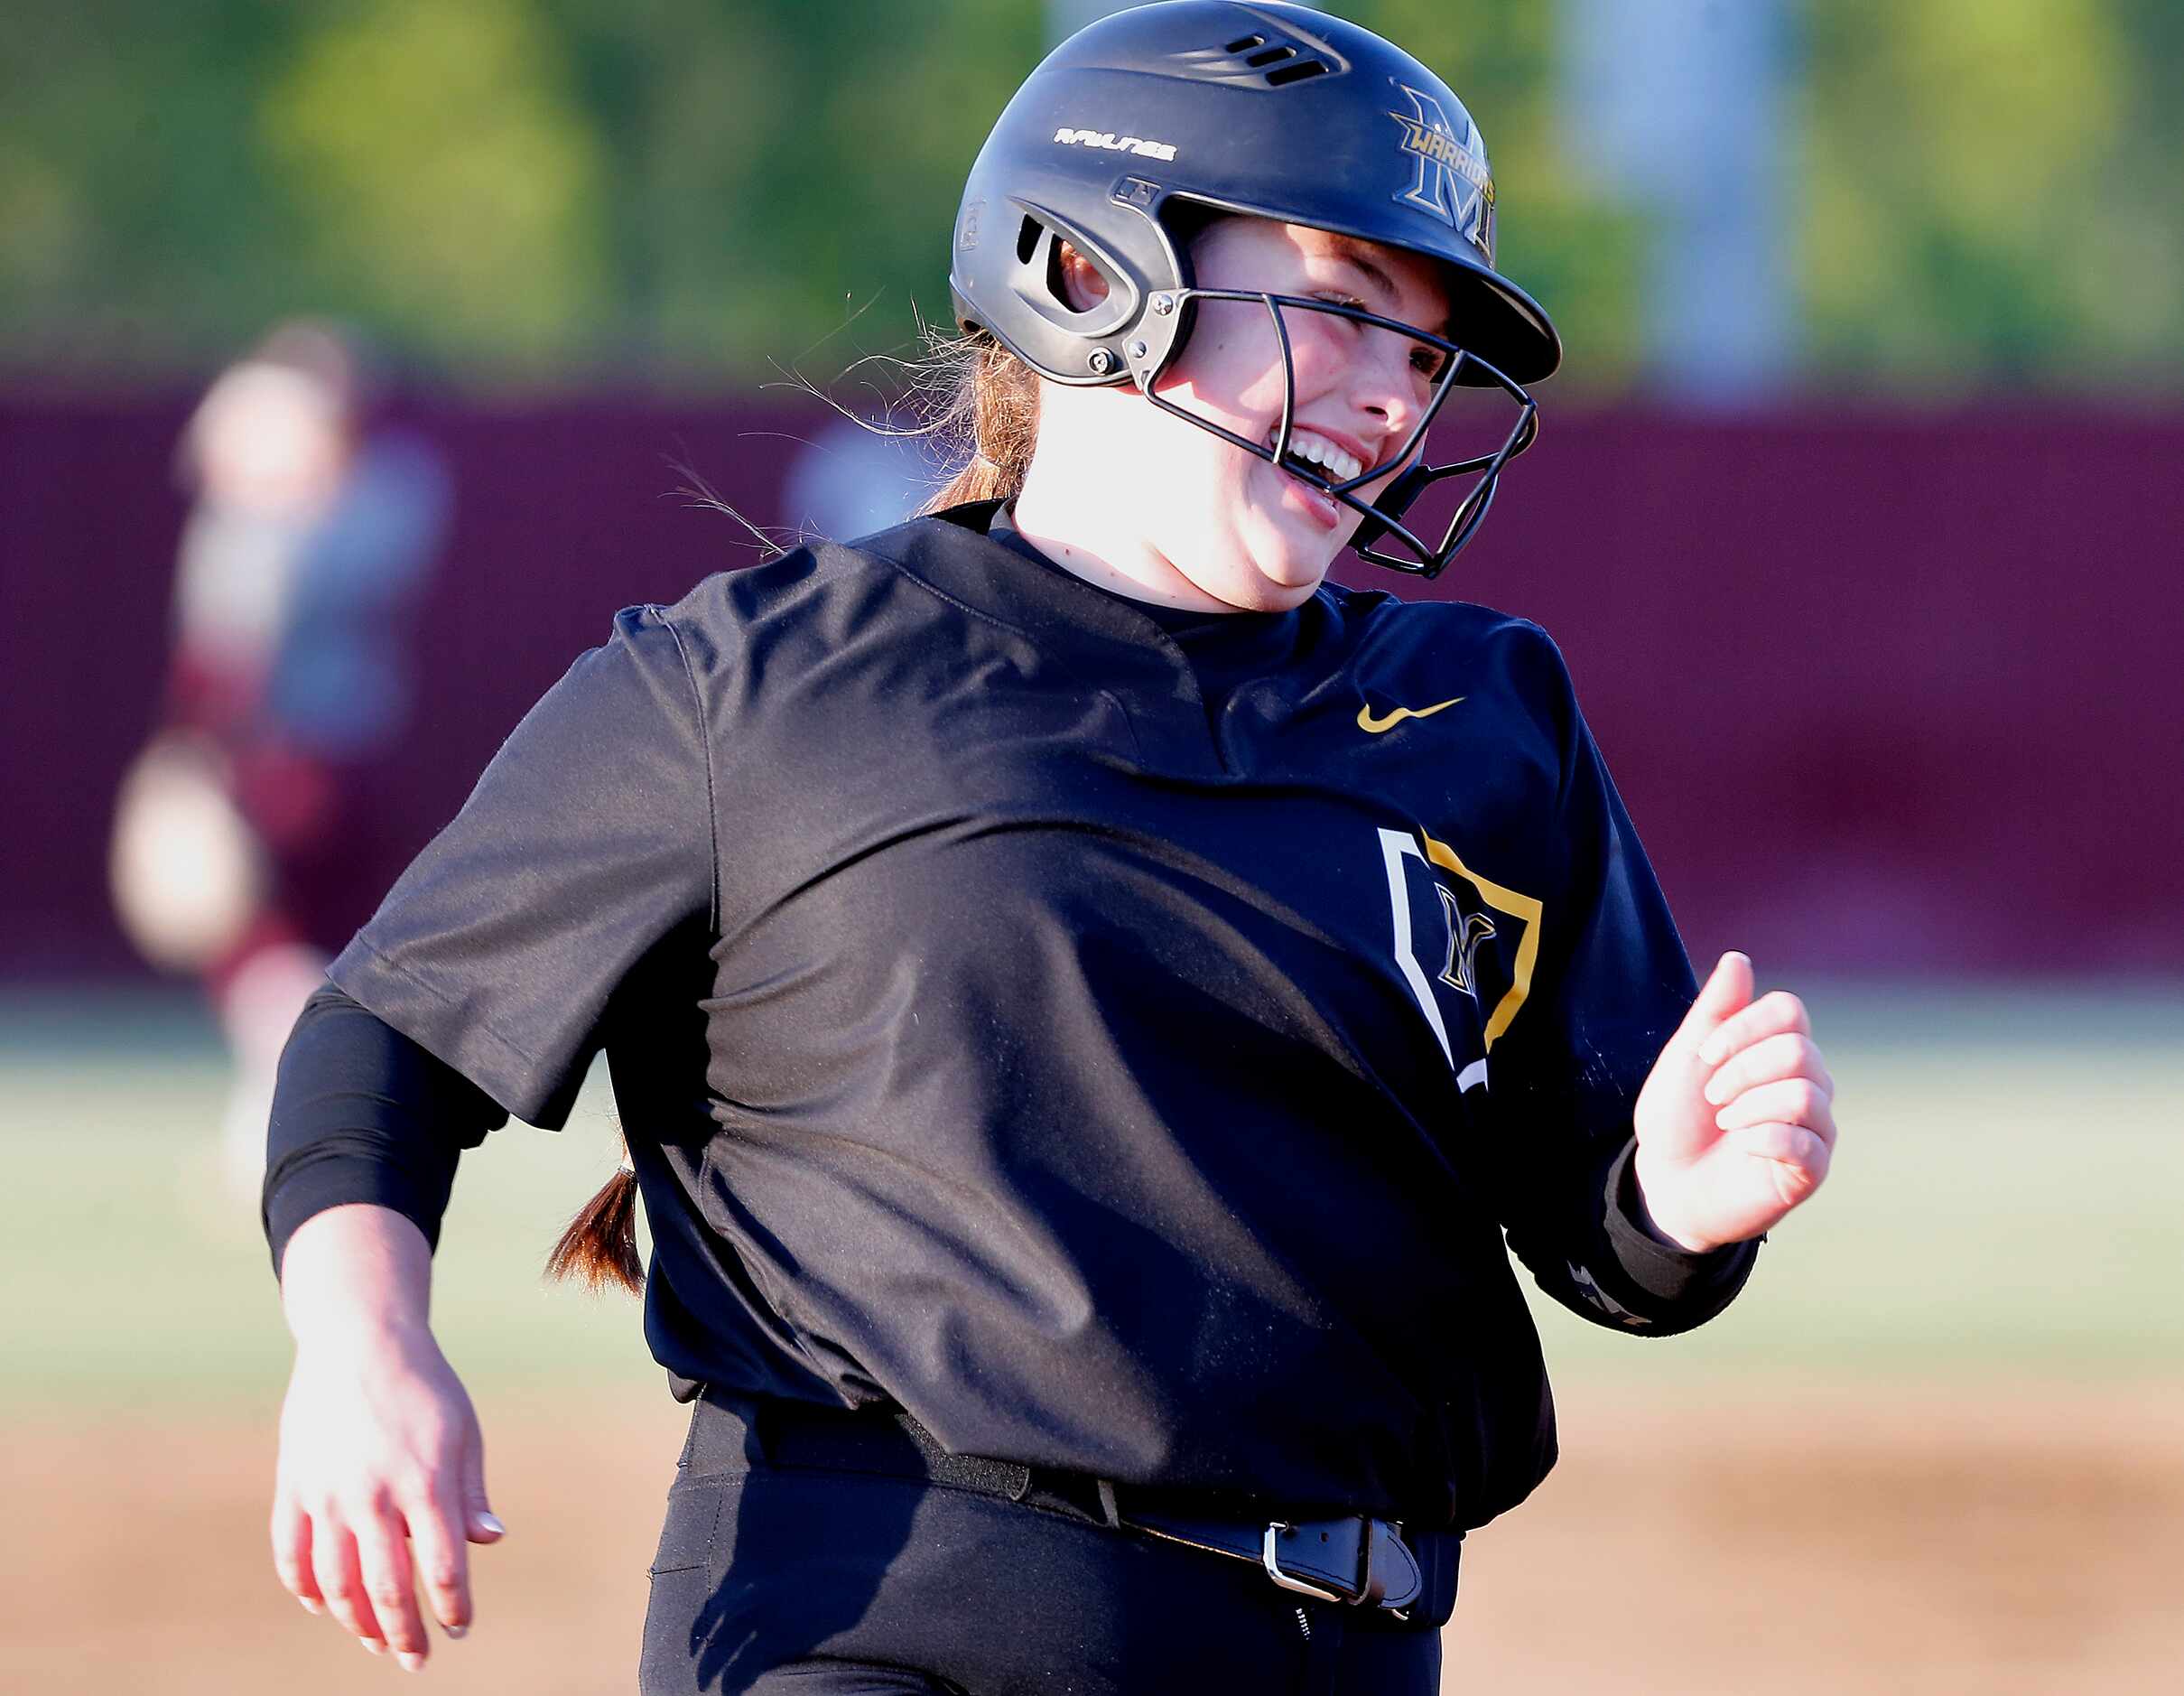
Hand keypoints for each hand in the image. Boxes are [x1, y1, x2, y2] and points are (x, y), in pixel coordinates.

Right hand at [270, 1322, 502, 1669]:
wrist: (360, 1339)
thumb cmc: (424, 1386)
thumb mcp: (464, 1432)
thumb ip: (471, 1493)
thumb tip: (490, 1541)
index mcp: (426, 1482)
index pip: (442, 1569)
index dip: (453, 1608)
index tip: (460, 1627)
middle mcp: (373, 1495)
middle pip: (387, 1589)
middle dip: (404, 1634)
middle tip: (416, 1660)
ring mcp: (327, 1492)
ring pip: (335, 1583)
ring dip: (356, 1622)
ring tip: (376, 1641)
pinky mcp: (294, 1484)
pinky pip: (291, 1553)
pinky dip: (304, 1588)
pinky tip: (322, 1606)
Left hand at [1631, 951, 1836, 1252]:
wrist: (1668, 1182)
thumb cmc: (1680, 1118)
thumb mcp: (1687, 1058)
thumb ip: (1714, 1010)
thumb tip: (1738, 958)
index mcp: (1779, 1049)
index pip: (1789, 1010)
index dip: (1745, 1026)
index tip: (1706, 1053)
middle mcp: (1808, 1081)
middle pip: (1798, 1050)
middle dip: (1742, 1069)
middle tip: (1712, 1095)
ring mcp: (1815, 1125)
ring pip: (1806, 1092)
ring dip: (1749, 1105)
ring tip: (1723, 1122)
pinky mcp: (1812, 1167)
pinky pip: (1805, 1140)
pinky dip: (1762, 1137)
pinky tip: (1741, 1146)